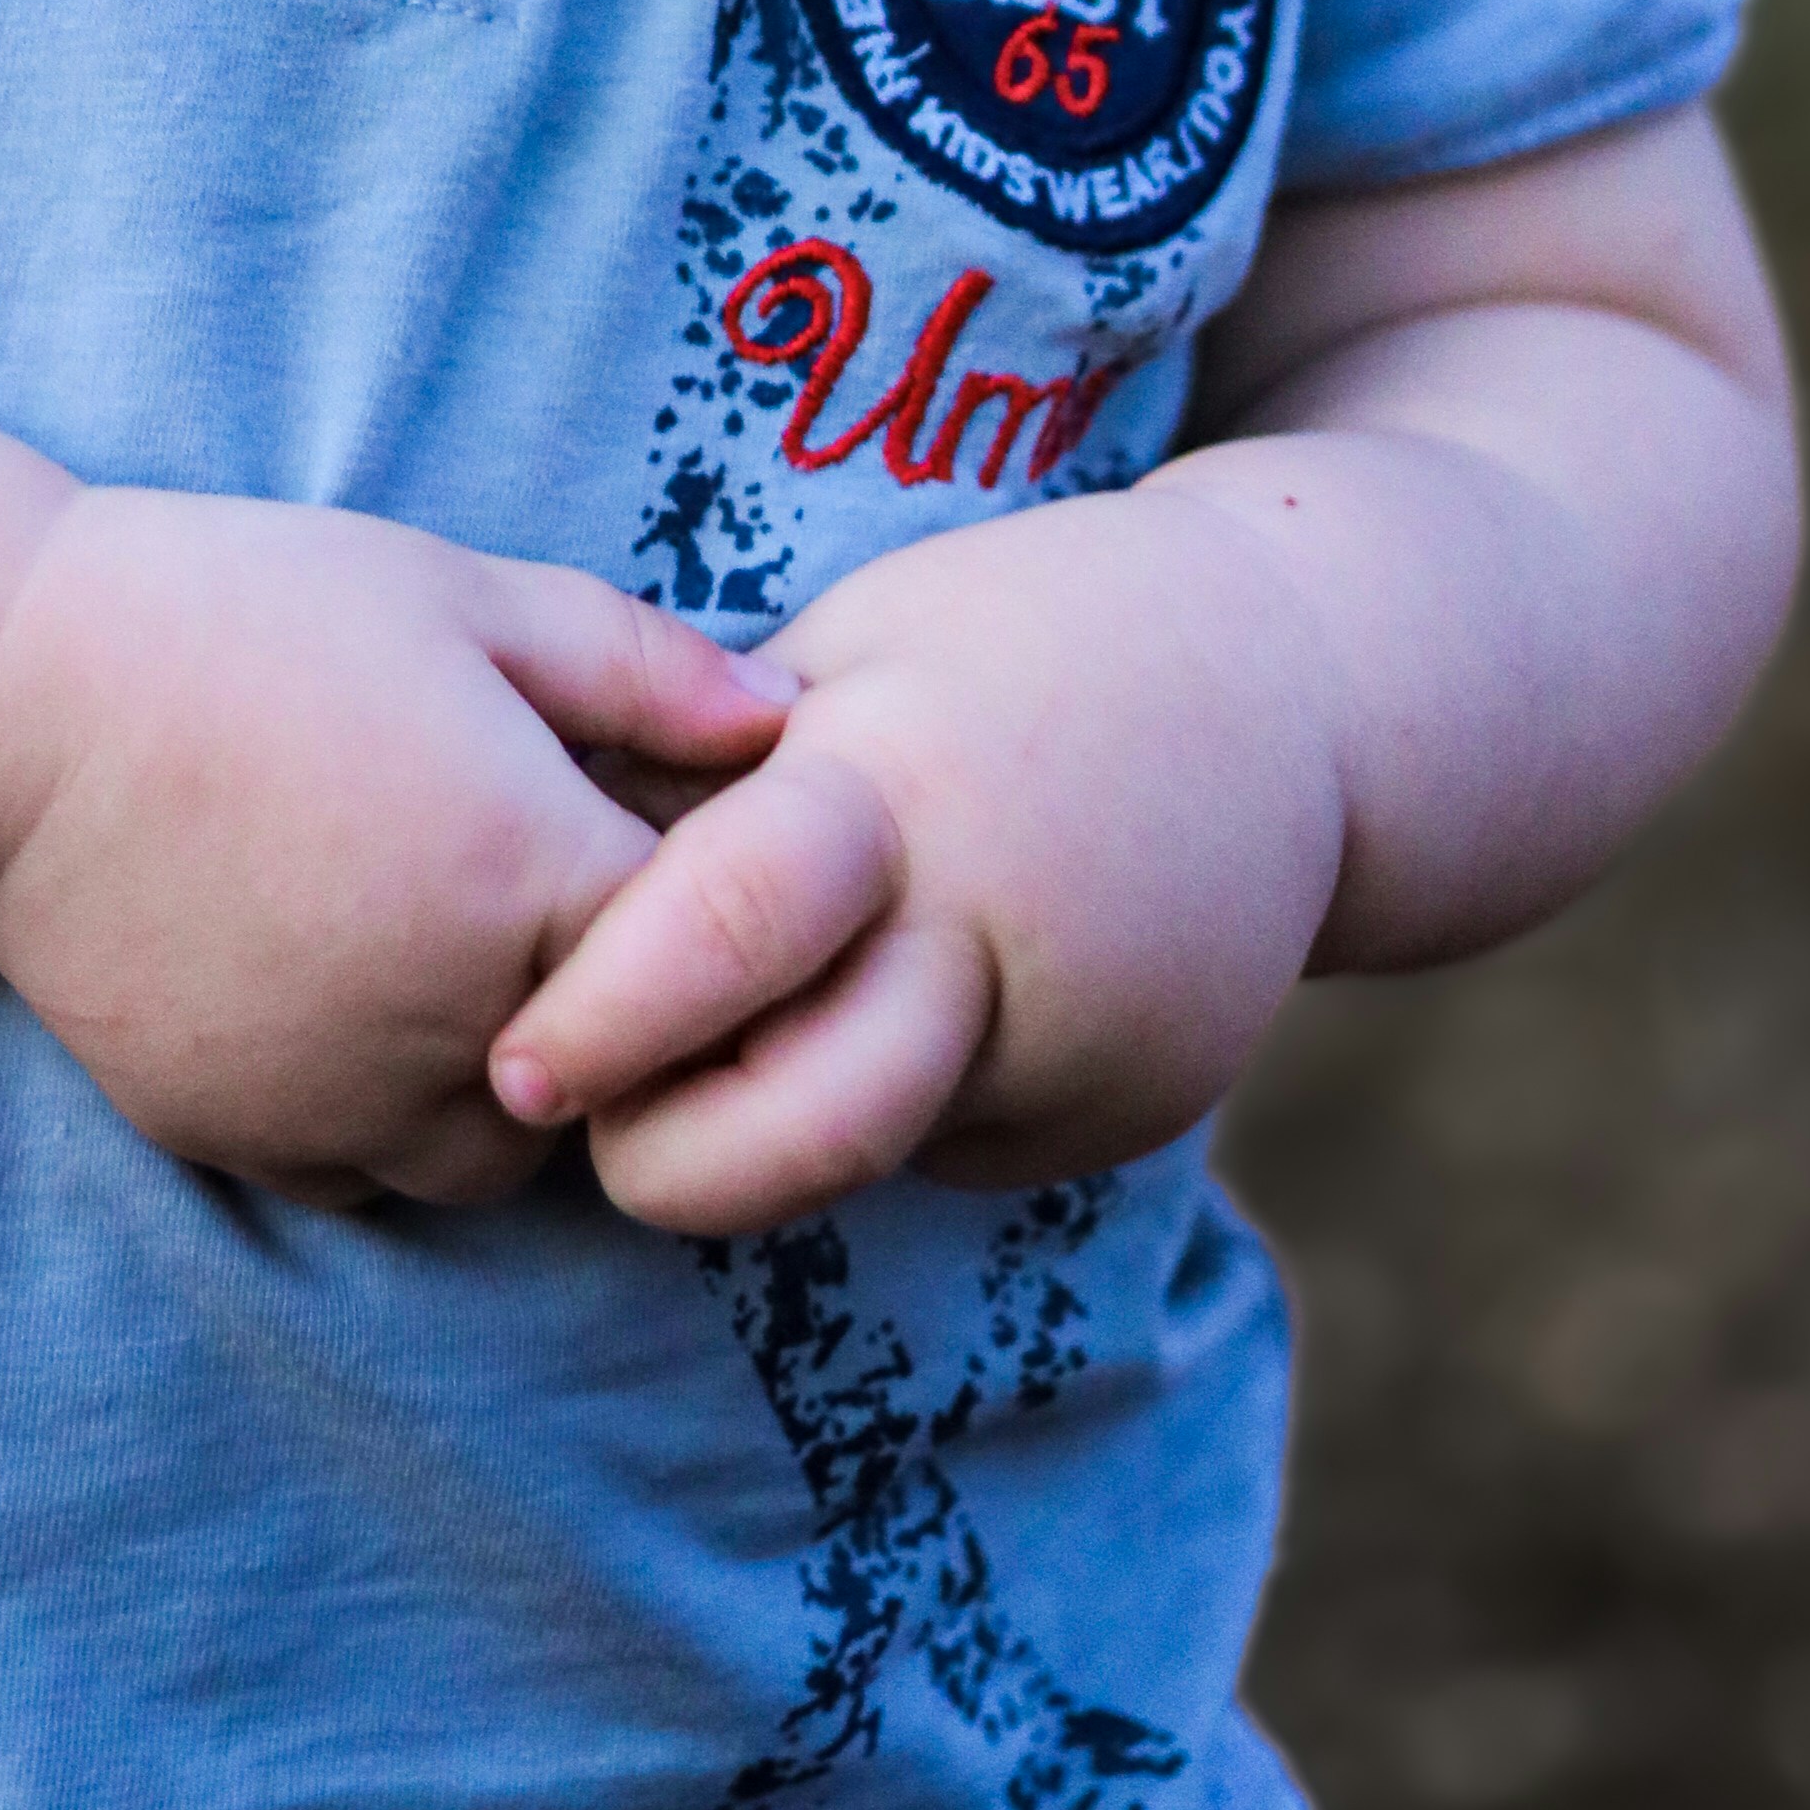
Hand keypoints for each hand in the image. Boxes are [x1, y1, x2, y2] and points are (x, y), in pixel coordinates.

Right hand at [0, 487, 791, 1206]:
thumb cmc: (242, 618)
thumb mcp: (460, 595)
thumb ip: (642, 669)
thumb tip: (790, 724)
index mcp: (532, 877)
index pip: (718, 947)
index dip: (708, 891)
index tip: (645, 823)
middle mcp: (457, 1022)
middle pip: (629, 1074)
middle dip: (620, 999)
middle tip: (543, 884)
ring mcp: (343, 1099)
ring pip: (507, 1152)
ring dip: (513, 1077)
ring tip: (443, 939)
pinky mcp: (246, 1139)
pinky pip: (374, 1170)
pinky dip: (388, 1109)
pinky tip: (340, 985)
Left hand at [484, 486, 1348, 1235]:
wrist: (1298, 689)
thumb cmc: (1012, 645)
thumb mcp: (852, 650)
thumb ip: (709, 771)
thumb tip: (518, 876)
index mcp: (904, 788)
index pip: (727, 928)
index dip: (601, 1017)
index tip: (511, 1067)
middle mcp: (1002, 936)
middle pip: (803, 1134)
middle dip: (663, 1163)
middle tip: (584, 1117)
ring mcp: (1083, 1045)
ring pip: (866, 1152)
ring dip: (772, 1122)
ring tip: (749, 1022)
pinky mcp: (1125, 1114)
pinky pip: (952, 1146)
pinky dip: (897, 1099)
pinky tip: (927, 992)